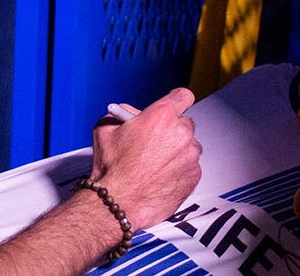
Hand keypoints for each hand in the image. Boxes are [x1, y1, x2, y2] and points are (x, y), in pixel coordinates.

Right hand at [91, 87, 201, 228]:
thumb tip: (131, 113)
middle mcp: (180, 134)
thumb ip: (123, 114)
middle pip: (184, 123)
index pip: (182, 96)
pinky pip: (190, 166)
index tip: (172, 106)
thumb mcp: (105, 129)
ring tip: (154, 164)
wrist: (118, 203)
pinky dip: (179, 169)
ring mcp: (190, 156)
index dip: (175, 101)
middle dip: (171, 130)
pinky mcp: (194, 176)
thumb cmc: (112, 169)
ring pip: (188, 146)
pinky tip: (160, 176)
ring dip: (176, 151)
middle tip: (153, 142)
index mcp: (161, 116)